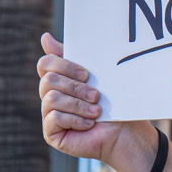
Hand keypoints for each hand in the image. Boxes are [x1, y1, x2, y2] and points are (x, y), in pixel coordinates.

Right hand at [37, 33, 158, 171]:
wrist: (126, 134)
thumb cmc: (113, 105)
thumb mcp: (94, 77)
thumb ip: (70, 57)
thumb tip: (45, 38)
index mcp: (59, 80)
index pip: (46, 64)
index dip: (64, 65)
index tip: (87, 74)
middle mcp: (50, 96)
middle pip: (48, 80)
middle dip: (75, 87)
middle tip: (96, 96)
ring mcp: (49, 115)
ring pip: (51, 98)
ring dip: (78, 105)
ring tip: (96, 112)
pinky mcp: (51, 133)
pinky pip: (54, 118)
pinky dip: (75, 119)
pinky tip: (89, 124)